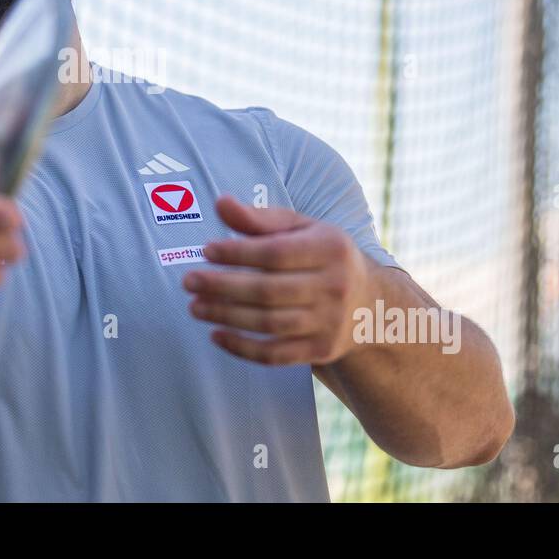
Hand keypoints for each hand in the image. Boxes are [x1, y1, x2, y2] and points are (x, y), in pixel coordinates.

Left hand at [183, 194, 371, 365]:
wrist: (370, 305)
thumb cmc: (322, 256)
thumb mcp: (301, 229)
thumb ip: (260, 218)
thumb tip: (220, 203)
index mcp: (331, 248)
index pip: (276, 252)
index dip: (238, 252)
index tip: (206, 250)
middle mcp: (335, 286)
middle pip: (268, 290)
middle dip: (222, 287)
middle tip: (188, 281)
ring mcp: (330, 322)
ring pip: (269, 323)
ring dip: (226, 316)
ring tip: (195, 306)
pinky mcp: (321, 351)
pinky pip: (275, 355)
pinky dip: (242, 348)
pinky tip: (216, 335)